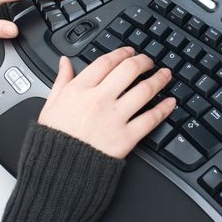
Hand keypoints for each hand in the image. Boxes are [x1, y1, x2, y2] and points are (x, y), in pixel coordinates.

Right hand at [38, 47, 175, 158]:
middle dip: (144, 61)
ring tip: (165, 75)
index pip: (106, 62)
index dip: (122, 52)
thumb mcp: (50, 104)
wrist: (60, 170)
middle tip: (149, 61)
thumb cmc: (55, 139)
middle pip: (129, 70)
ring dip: (159, 79)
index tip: (129, 51)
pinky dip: (164, 108)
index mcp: (79, 90)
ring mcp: (114, 118)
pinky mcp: (126, 137)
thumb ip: (61, 80)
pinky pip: (151, 118)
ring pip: (144, 91)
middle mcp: (99, 100)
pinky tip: (170, 102)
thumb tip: (65, 62)